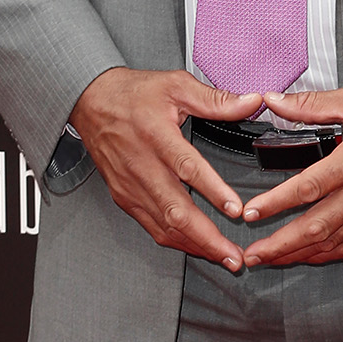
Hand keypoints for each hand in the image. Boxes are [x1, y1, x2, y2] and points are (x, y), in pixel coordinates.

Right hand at [70, 68, 261, 269]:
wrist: (90, 102)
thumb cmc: (133, 93)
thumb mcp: (176, 84)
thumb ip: (215, 99)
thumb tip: (252, 102)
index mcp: (157, 135)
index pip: (187, 167)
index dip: (212, 190)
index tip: (235, 210)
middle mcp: (142, 166)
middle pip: (176, 210)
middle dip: (208, 237)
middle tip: (234, 255)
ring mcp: (131, 186)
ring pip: (164, 226)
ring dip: (195, 245)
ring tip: (223, 257)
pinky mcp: (124, 197)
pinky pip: (151, 226)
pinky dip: (176, 241)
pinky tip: (196, 246)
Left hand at [240, 83, 342, 265]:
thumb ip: (311, 105)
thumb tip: (273, 100)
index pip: (308, 188)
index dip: (275, 204)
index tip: (251, 213)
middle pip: (317, 226)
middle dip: (280, 245)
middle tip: (252, 254)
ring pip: (335, 242)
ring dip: (300, 254)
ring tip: (273, 259)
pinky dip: (330, 253)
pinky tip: (312, 255)